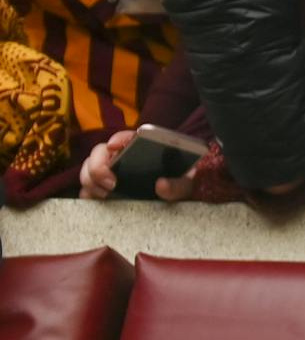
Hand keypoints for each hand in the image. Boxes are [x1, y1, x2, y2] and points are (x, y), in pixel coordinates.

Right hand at [79, 127, 198, 200]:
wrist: (169, 198)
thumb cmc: (175, 184)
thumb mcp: (184, 185)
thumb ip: (178, 185)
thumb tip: (161, 184)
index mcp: (139, 147)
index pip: (124, 137)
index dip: (117, 139)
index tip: (114, 147)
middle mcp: (119, 156)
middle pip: (98, 153)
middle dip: (98, 167)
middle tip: (112, 184)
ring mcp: (107, 172)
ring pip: (87, 170)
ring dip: (91, 182)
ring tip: (107, 195)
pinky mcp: (99, 189)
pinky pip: (85, 190)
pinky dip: (88, 195)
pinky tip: (99, 202)